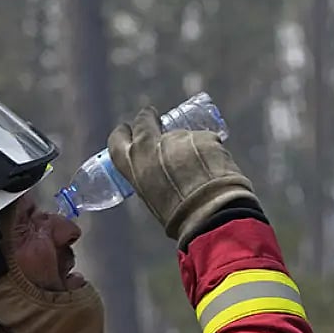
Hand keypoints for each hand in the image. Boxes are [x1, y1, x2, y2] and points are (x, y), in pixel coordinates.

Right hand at [107, 106, 259, 244]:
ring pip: (179, 135)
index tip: (127, 129)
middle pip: (145, 121)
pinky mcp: (204, 136)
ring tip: (198, 165)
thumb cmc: (176, 214)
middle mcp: (151, 145)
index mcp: (132, 164)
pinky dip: (209, 149)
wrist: (208, 210)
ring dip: (185, 143)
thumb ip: (150, 178)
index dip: (123, 134)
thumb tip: (158, 175)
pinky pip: (205, 140)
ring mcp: (179, 138)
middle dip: (149, 118)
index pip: (118, 140)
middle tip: (155, 119)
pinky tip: (215, 166)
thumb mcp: (150, 196)